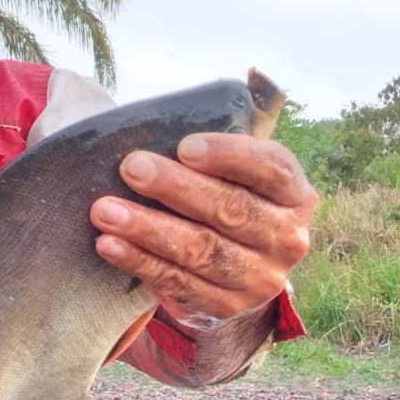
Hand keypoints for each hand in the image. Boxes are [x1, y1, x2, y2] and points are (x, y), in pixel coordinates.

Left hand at [89, 132, 315, 326]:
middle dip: (175, 188)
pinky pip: (178, 282)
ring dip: (147, 228)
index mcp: (295, 193)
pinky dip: (139, 261)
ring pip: (201, 250)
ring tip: (105, 211)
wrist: (239, 270)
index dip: (229, 155)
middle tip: (131, 168)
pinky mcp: (227, 305)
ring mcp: (260, 277)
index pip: (270, 169)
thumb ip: (223, 142)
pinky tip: (108, 244)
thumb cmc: (227, 199)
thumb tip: (213, 95)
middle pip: (231, 209)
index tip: (184, 146)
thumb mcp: (239, 171)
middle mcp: (288, 237)